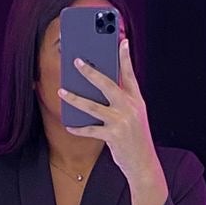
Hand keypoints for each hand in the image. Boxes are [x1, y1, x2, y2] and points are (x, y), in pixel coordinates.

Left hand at [58, 34, 164, 190]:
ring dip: (75, 98)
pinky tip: (69, 125)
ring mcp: (122, 122)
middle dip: (90, 72)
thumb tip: (103, 84)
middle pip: (107, 85)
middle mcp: (130, 108)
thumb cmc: (135, 137)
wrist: (143, 163)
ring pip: (93, 106)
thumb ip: (123, 99)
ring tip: (61, 91)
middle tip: (76, 61)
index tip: (122, 41)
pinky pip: (90, 129)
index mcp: (137, 100)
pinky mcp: (113, 136)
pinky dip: (78, 127)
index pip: (131, 74)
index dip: (126, 57)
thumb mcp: (135, 115)